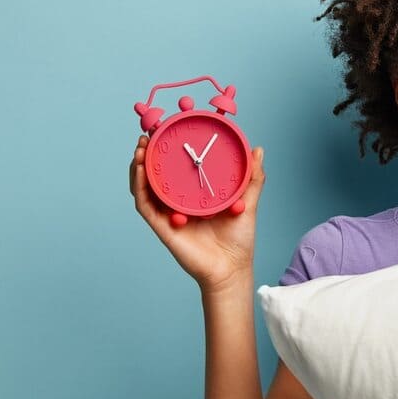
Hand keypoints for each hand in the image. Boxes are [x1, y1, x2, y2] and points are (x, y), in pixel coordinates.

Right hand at [130, 135, 264, 291]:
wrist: (232, 268)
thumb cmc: (239, 239)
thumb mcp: (247, 202)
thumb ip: (252, 178)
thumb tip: (257, 150)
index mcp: (195, 196)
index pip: (178, 170)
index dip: (170, 151)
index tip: (168, 130)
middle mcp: (178, 203)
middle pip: (157, 175)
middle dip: (150, 154)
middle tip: (149, 134)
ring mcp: (168, 215)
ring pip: (145, 187)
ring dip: (139, 166)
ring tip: (141, 147)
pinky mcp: (163, 226)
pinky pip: (146, 205)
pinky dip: (140, 187)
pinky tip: (140, 171)